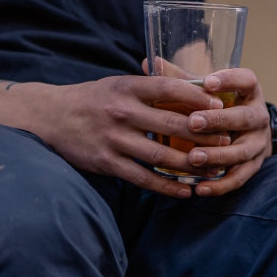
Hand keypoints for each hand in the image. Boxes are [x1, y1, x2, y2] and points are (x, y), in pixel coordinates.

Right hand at [41, 74, 232, 197]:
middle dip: (203, 134)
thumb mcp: (118, 85)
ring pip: (161, 156)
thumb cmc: (93, 100)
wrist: (50, 117)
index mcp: (127, 86)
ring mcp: (114, 139)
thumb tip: (192, 89)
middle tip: (226, 141)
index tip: (221, 104)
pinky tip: (187, 191)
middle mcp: (121, 111)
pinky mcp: (108, 163)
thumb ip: (150, 88)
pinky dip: (168, 187)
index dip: (198, 96)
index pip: (169, 88)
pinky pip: (144, 179)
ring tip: (212, 170)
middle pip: (171, 125)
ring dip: (191, 166)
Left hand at [179, 68, 272, 195]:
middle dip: (219, 121)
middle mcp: (258, 116)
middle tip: (193, 122)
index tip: (208, 82)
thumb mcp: (205, 90)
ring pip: (242, 151)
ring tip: (194, 158)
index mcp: (249, 91)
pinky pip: (239, 177)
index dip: (229, 80)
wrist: (245, 133)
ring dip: (218, 155)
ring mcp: (258, 143)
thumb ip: (181, 78)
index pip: (246, 80)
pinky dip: (221, 185)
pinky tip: (201, 188)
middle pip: (244, 118)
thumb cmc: (218, 106)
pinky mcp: (254, 166)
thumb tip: (149, 63)